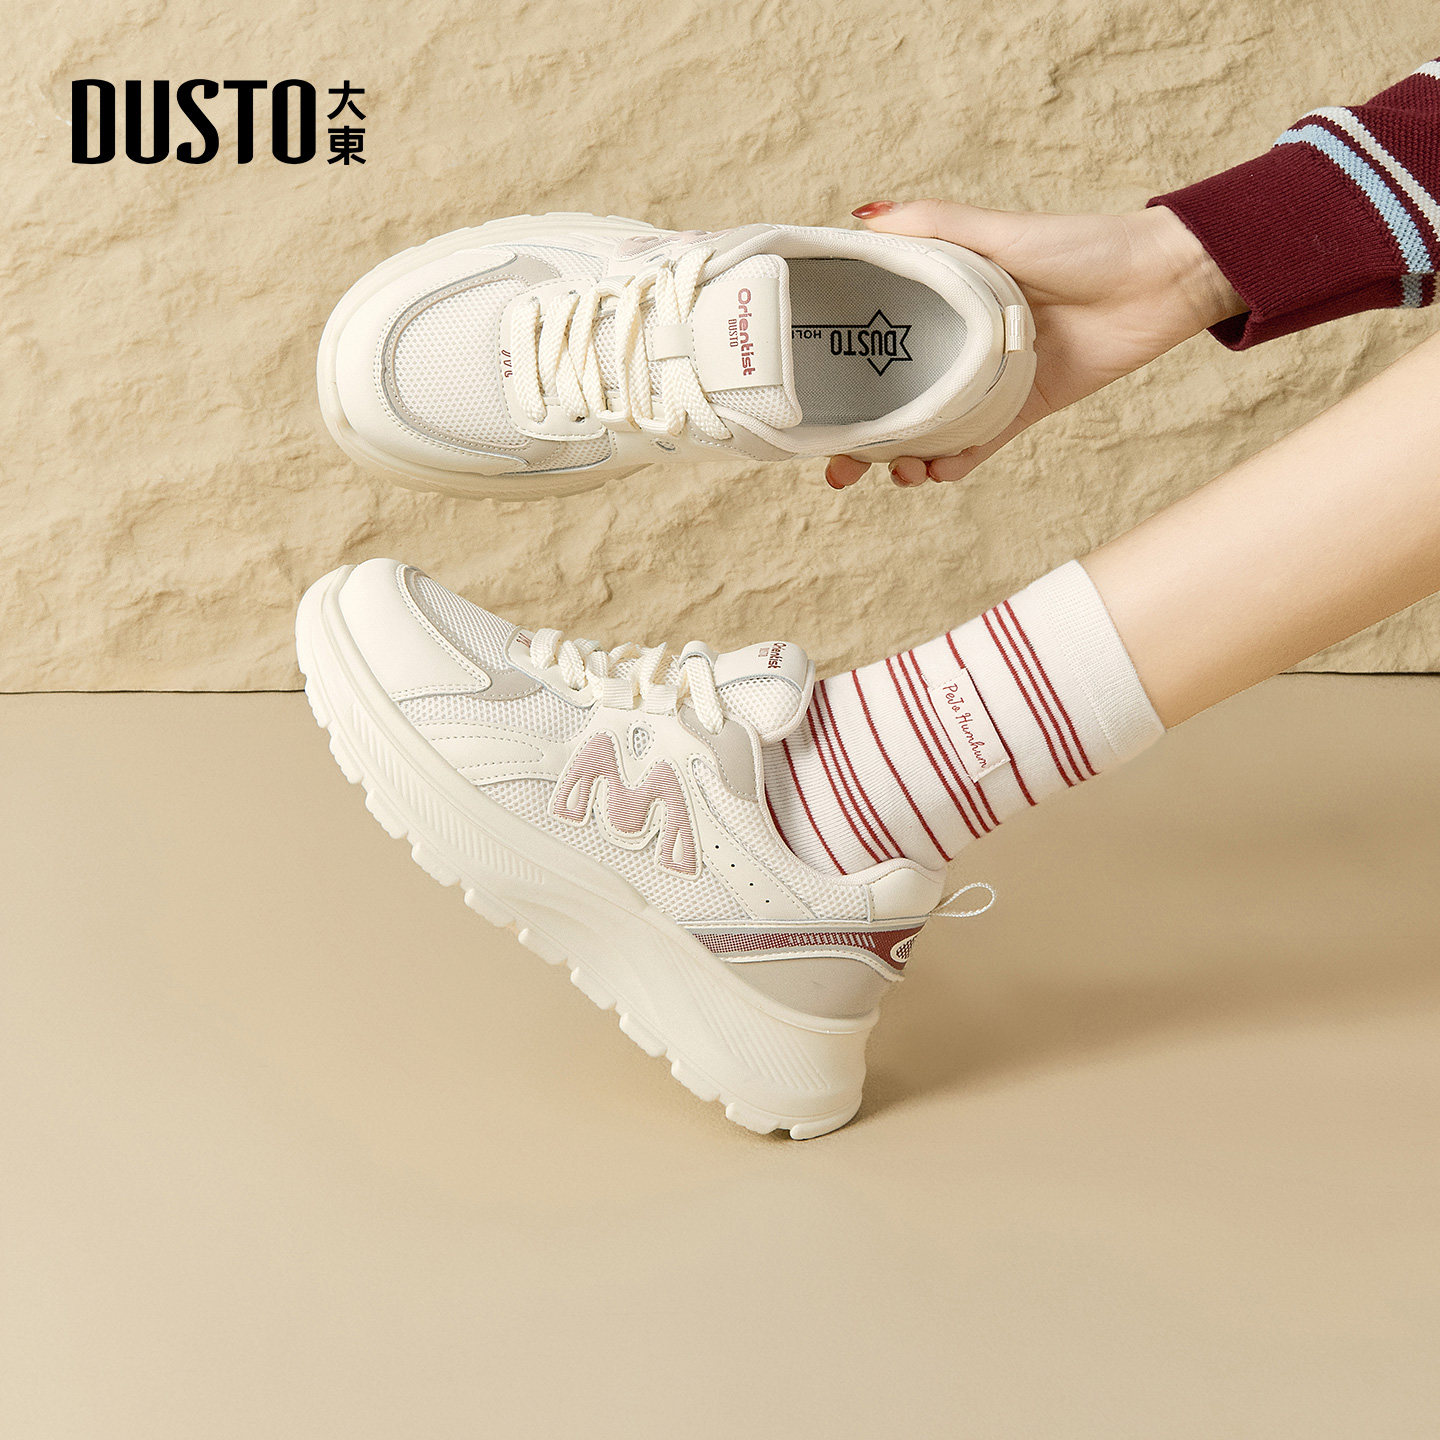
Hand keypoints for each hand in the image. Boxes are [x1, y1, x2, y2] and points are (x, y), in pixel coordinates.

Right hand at [825, 200, 1244, 488]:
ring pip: (930, 433)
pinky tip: (936, 471)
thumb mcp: (998, 230)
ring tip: (897, 470)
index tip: (808, 403)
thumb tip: (859, 216)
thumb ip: (932, 225)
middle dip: (861, 441)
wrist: (1156, 281)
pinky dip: (954, 464)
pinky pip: (979, 446)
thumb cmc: (1080, 244)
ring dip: (905, 459)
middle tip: (838, 468)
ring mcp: (988, 382)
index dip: (839, 375)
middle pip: (894, 402)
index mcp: (943, 303)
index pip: (875, 343)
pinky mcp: (1024, 409)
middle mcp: (957, 346)